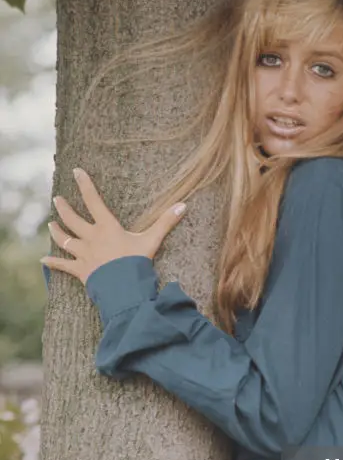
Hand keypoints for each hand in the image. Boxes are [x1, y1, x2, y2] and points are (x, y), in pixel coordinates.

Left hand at [41, 168, 186, 285]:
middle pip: (72, 219)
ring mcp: (84, 254)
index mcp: (107, 227)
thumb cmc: (138, 262)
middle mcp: (91, 238)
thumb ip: (166, 222)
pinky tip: (43, 261)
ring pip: (64, 240)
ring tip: (50, 224)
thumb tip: (183, 205)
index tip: (76, 171)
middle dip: (63, 208)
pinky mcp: (81, 270)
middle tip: (57, 199)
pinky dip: (53, 263)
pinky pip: (63, 265)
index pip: (93, 201)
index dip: (84, 184)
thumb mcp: (152, 240)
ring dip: (56, 231)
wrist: (124, 287)